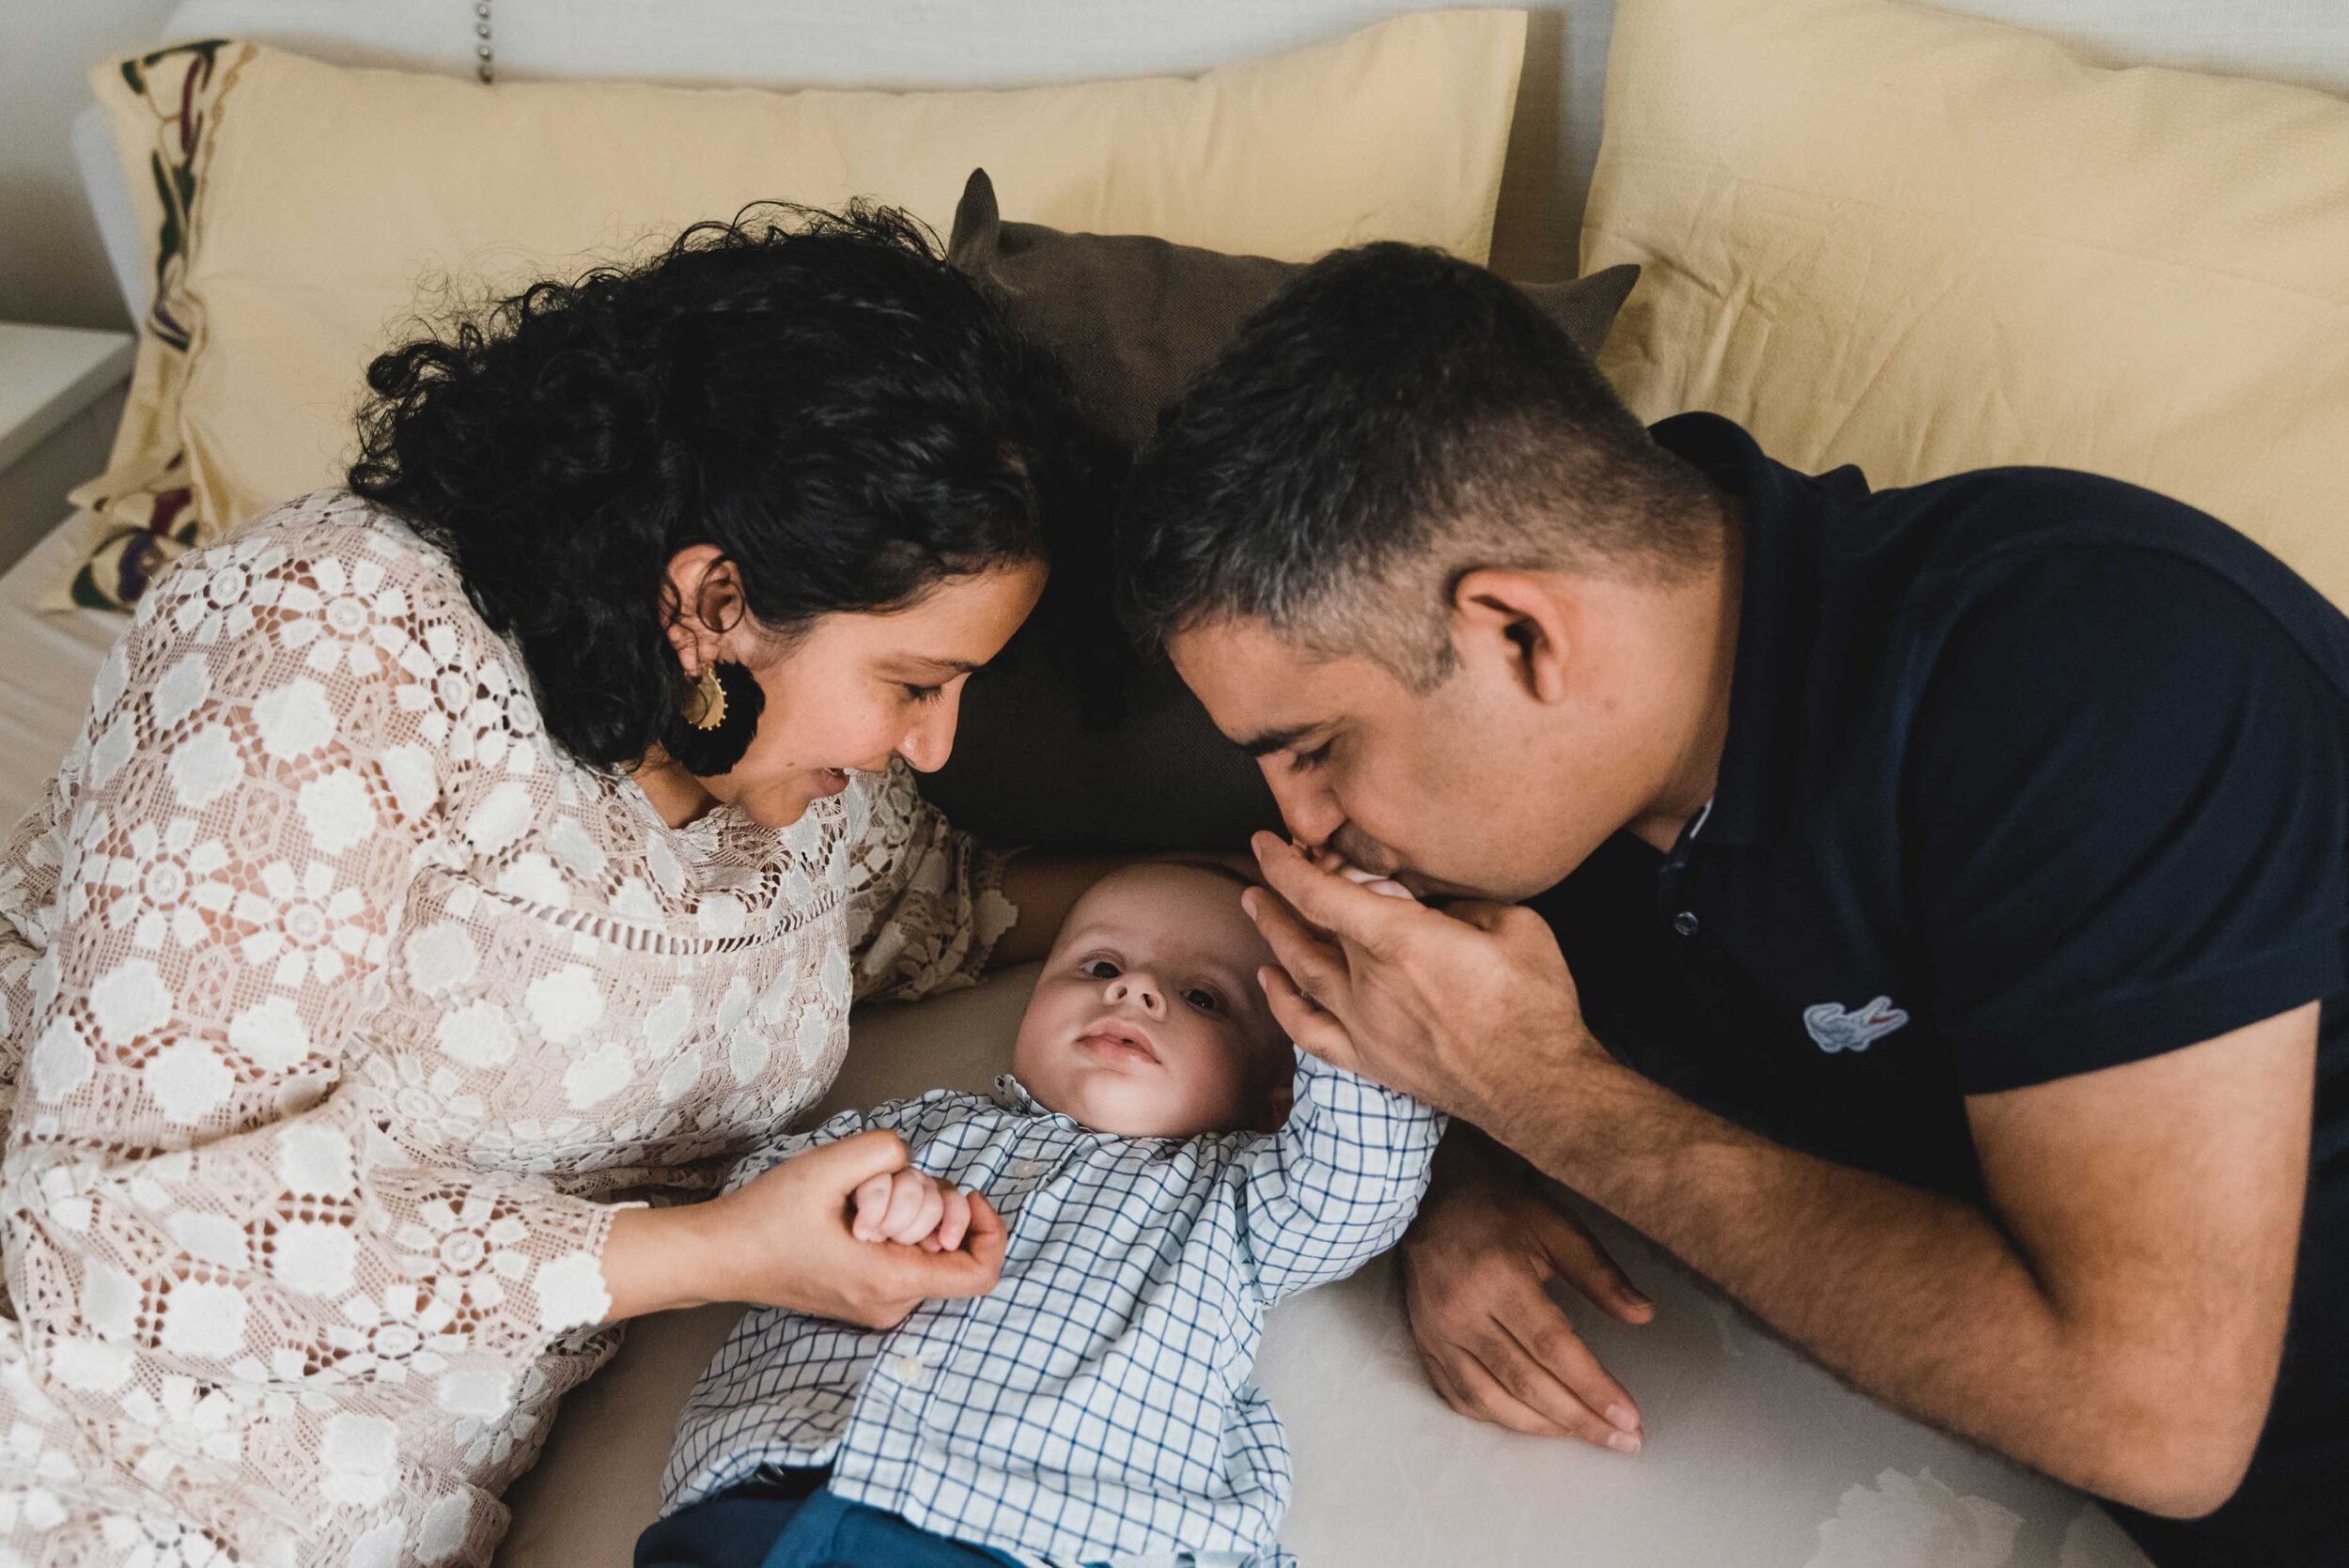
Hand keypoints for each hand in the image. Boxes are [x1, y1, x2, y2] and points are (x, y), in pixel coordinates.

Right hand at [603, 1129, 1004, 1327]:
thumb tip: (912, 1162)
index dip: (989, 1229)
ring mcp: (878, 1304)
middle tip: (889, 1186)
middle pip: (954, 1251)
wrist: (719, 1254)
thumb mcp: (830, 1167)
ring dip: (911, 1212)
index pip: (981, 1273)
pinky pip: (906, 1256)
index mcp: (890, 1281)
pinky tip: (857, 1212)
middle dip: (935, 1205)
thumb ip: (885, 1151)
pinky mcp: (864, 1293)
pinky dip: (896, 1226)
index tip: (966, 1193)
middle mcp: (891, 1304)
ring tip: (861, 1199)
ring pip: (929, 1250)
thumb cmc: (767, 1217)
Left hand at [1241, 833, 1602, 1137]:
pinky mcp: (1368, 1060)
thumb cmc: (1534, 1005)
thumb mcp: (1515, 925)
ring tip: (1256, 907)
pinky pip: (1307, 1030)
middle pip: (1304, 928)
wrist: (1538, 1087)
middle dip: (1280, 893)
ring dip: (1272, 936)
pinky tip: (1271, 980)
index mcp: (1400, 938)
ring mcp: (1362, 1025)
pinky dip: (1282, 1002)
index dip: (1284, 865)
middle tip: (1265, 869)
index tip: (1266, 843)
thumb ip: (1463, 903)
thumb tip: (1434, 899)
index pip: (1319, 893)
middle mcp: (1368, 981)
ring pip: (1298, 972)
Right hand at [1402, 1138, 1653, 1449]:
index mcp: (1498, 1277)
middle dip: (1581, 1419)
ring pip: (1492, 1401)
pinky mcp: (1425, 1344)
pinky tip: (1533, 1423)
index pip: (1552, 1349)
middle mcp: (1462, 1312)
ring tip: (1587, 1435)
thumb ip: (1599, 1273)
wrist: (1427, 1194)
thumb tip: (1644, 1316)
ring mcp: (1438, 1333)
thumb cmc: (1499, 1207)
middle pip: (1526, 1383)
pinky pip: (1461, 1398)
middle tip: (1624, 1441)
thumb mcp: (1555, 1225)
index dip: (1593, 1388)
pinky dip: (1500, 1419)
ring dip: (1544, 1428)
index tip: (1630, 1418)